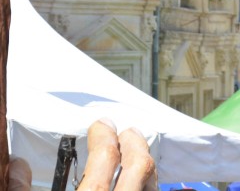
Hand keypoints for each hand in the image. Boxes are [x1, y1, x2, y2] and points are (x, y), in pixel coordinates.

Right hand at [10, 120, 158, 190]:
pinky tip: (150, 184)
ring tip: (137, 156)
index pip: (106, 157)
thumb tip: (17, 166)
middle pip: (141, 166)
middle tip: (127, 131)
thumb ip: (20, 190)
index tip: (101, 125)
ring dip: (146, 166)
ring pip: (153, 184)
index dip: (104, 135)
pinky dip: (153, 187)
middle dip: (135, 144)